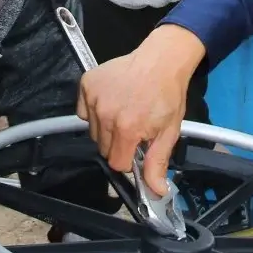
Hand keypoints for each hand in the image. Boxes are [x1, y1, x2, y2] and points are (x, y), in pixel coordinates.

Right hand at [76, 24, 202, 197]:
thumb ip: (157, 163)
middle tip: (133, 126)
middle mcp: (105, 114)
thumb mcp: (169, 131)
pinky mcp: (86, 84)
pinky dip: (95, 111)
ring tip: (123, 111)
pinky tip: (111, 101)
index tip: (138, 145)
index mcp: (126, 129)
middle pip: (104, 148)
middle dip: (118, 144)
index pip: (116, 163)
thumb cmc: (168, 96)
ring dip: (106, 128)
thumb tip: (155, 192)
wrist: (161, 60)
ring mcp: (93, 97)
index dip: (129, 158)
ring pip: (94, 132)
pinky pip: (84, 112)